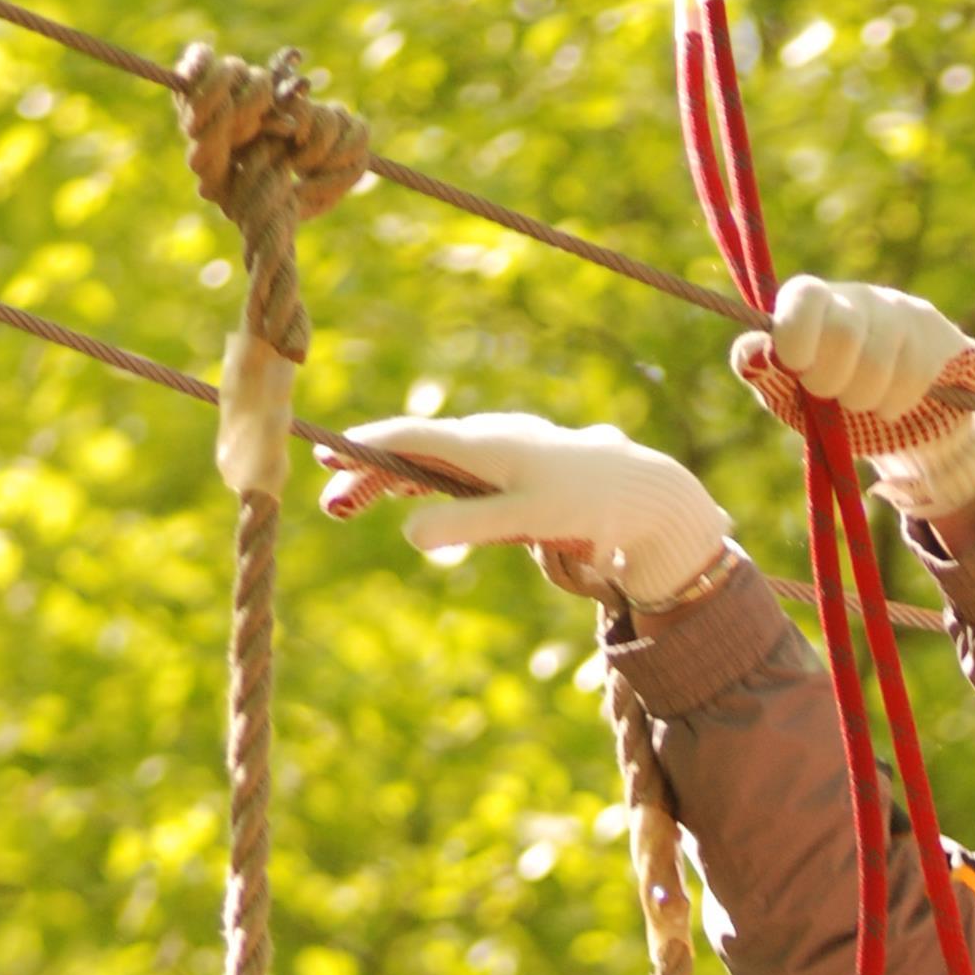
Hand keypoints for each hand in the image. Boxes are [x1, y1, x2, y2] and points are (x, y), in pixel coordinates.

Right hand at [320, 412, 732, 609]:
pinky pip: (460, 472)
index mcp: (486, 444)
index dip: (365, 448)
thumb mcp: (527, 521)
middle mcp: (490, 440)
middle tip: (333, 505)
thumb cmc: (591, 505)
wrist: (648, 496)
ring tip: (355, 502)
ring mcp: (504, 453)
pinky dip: (428, 482)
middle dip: (371, 474)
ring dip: (395, 480)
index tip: (326, 456)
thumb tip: (412, 535)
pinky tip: (411, 493)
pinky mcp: (517, 470)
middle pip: (415, 452)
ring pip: (436, 463)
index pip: (411, 440)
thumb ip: (470, 526)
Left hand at [733, 278, 974, 522]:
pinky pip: (912, 378)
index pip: (802, 298)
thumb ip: (764, 373)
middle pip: (843, 332)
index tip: (797, 369)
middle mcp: (856, 296)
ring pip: (878, 363)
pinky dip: (895, 405)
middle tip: (830, 393)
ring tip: (861, 401)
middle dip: (830, 380)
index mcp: (813, 300)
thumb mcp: (789, 393)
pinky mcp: (935, 335)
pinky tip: (891, 401)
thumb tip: (748, 354)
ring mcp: (900, 312)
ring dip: (864, 400)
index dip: (796, 338)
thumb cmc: (831, 398)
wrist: (898, 414)